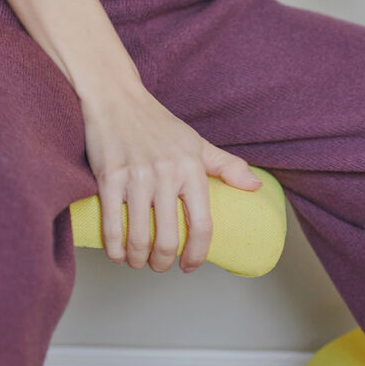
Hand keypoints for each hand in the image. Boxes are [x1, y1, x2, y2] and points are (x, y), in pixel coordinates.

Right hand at [79, 73, 261, 271]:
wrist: (117, 98)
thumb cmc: (158, 124)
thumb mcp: (198, 143)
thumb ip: (228, 166)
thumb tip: (255, 186)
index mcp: (191, 169)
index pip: (202, 224)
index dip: (197, 253)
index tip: (191, 265)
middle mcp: (166, 175)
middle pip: (168, 238)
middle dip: (164, 262)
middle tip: (161, 266)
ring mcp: (136, 177)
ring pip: (139, 237)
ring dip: (138, 259)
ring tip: (138, 262)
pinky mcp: (109, 178)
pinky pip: (112, 224)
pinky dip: (114, 248)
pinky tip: (117, 255)